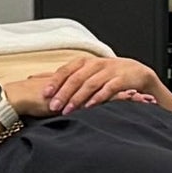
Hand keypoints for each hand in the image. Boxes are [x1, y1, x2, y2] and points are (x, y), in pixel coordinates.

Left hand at [33, 56, 168, 114]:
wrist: (137, 73)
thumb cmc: (107, 75)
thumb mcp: (85, 73)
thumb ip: (65, 77)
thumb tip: (35, 78)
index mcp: (84, 62)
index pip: (65, 70)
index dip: (54, 82)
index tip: (44, 94)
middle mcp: (95, 64)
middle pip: (76, 78)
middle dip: (63, 93)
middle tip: (53, 106)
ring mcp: (109, 71)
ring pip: (90, 84)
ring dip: (78, 98)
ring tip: (68, 110)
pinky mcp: (121, 80)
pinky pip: (108, 89)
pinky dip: (98, 98)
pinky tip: (90, 106)